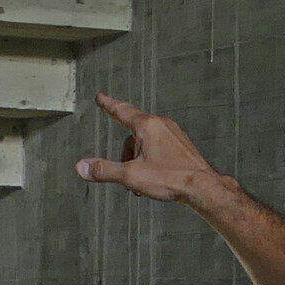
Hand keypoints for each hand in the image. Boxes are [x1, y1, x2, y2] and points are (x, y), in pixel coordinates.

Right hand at [73, 93, 230, 203]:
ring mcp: (173, 134)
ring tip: (143, 182)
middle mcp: (161, 125)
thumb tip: (82, 167)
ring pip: (145, 144)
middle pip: (132, 136)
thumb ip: (104, 170)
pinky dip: (150, 161)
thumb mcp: (130, 176)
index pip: (122, 111)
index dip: (108, 105)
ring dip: (138, 162)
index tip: (101, 98)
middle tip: (127, 177)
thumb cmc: (170, 178)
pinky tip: (155, 178)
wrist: (201, 187)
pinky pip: (158, 148)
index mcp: (147, 126)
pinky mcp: (181, 144)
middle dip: (125, 157)